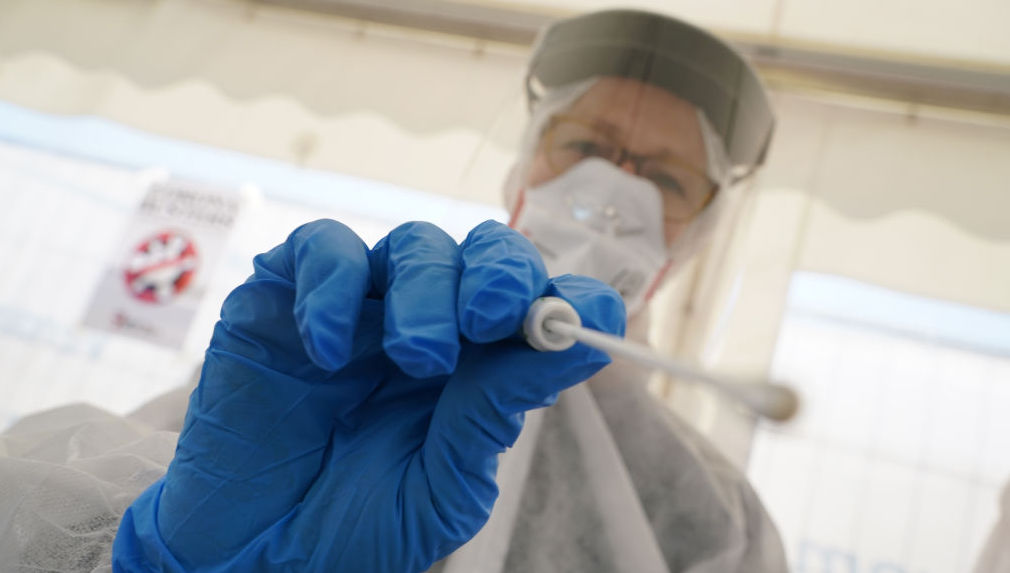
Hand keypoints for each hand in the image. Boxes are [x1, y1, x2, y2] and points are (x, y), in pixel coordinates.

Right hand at [112, 219, 624, 571]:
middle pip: (483, 255)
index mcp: (477, 370)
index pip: (536, 306)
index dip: (566, 296)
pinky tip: (328, 349)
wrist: (249, 554)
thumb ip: (494, 413)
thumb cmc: (353, 528)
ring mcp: (358, 306)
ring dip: (424, 291)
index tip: (581, 318)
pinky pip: (321, 249)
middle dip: (499, 275)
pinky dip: (333, 286)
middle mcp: (427, 325)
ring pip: (413, 245)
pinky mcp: (286, 294)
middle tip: (491, 318)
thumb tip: (578, 344)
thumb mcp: (442, 485)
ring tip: (414, 356)